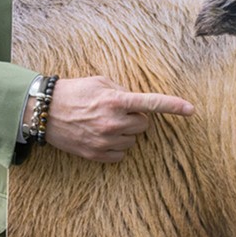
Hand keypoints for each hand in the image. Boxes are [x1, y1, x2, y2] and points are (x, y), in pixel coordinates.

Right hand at [44, 75, 192, 162]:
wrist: (44, 112)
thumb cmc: (74, 92)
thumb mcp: (100, 82)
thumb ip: (123, 91)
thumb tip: (140, 103)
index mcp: (115, 100)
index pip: (151, 103)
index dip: (173, 106)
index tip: (191, 110)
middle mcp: (112, 122)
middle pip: (144, 124)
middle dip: (136, 118)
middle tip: (117, 112)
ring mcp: (104, 140)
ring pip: (133, 140)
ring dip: (125, 132)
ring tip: (104, 123)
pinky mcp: (96, 154)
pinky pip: (121, 154)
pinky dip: (117, 146)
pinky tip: (101, 136)